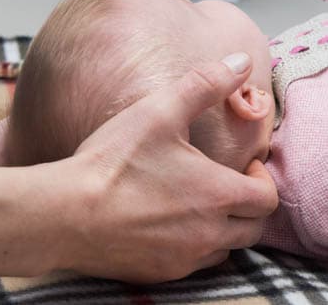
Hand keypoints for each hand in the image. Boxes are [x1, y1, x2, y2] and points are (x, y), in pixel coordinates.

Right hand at [54, 52, 277, 283]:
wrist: (66, 213)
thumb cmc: (114, 162)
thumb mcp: (160, 112)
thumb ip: (205, 85)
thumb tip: (240, 61)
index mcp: (216, 195)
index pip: (267, 198)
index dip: (261, 180)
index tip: (243, 167)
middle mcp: (207, 234)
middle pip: (253, 229)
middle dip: (247, 206)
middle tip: (224, 184)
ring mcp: (184, 259)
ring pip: (225, 249)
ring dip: (222, 227)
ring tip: (198, 203)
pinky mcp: (159, 273)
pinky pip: (193, 265)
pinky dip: (194, 245)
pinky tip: (170, 225)